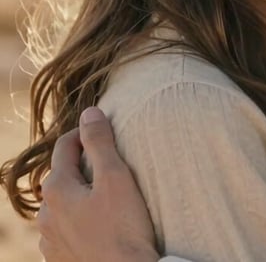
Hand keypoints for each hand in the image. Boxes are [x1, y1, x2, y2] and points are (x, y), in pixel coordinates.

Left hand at [38, 107, 159, 261]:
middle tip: (113, 163)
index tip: (107, 130)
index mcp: (56, 190)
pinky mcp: (60, 258)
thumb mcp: (116, 176)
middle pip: (63, 175)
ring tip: (109, 195)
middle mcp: (46, 215)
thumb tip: (89, 112)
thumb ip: (100, 142)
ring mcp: (50, 240)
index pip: (66, 145)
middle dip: (84, 164)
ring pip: (64, 203)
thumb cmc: (124, 227)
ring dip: (81, 193)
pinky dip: (80, 218)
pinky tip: (100, 221)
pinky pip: (66, 228)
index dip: (87, 132)